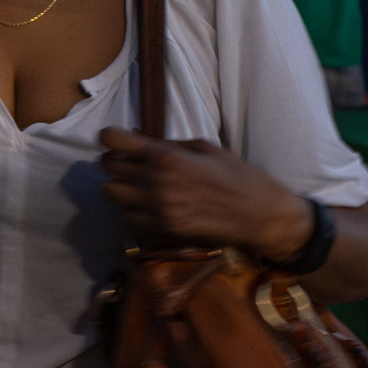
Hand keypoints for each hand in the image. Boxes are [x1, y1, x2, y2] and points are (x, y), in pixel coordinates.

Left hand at [96, 128, 312, 256]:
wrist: (260, 215)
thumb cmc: (238, 175)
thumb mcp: (206, 147)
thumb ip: (170, 145)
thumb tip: (144, 143)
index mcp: (166, 157)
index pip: (113, 140)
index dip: (110, 137)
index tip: (116, 140)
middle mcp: (156, 182)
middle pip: (107, 168)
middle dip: (114, 162)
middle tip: (129, 163)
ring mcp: (158, 209)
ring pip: (110, 194)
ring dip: (119, 187)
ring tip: (136, 186)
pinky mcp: (163, 229)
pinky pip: (128, 218)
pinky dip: (132, 211)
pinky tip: (148, 206)